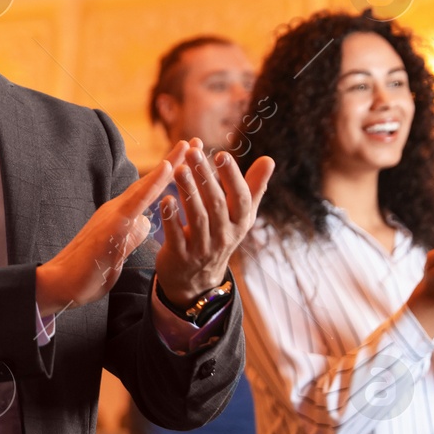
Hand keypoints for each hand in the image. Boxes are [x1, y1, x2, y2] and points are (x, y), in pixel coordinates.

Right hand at [35, 146, 174, 316]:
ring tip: (188, 147)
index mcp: (120, 217)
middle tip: (196, 141)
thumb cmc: (88, 272)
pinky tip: (168, 169)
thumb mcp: (118, 252)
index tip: (189, 158)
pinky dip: (154, 183)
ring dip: (168, 165)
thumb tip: (146, 223)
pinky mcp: (112, 225)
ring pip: (145, 185)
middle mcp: (116, 209)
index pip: (149, 192)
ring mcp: (113, 215)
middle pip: (150, 182)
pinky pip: (137, 200)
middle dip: (175, 161)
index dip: (169, 175)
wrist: (61, 284)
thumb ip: (131, 235)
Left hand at [154, 138, 274, 303]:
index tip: (222, 154)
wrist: (198, 280)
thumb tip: (269, 159)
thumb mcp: (240, 216)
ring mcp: (203, 247)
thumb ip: (253, 188)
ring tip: (179, 169)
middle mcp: (225, 235)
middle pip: (217, 204)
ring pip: (197, 217)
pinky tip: (164, 199)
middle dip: (205, 177)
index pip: (241, 197)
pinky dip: (171, 218)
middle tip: (194, 153)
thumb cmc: (220, 236)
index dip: (232, 177)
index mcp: (240, 222)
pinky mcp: (181, 256)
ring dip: (188, 192)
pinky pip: (177, 235)